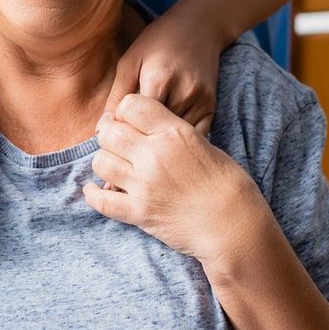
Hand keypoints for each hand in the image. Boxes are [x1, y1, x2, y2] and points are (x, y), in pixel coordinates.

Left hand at [82, 93, 262, 266]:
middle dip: (110, 135)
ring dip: (104, 163)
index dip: (125, 111)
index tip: (129, 121)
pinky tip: (95, 190)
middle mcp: (155, 154)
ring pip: (100, 162)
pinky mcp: (139, 213)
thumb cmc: (227, 183)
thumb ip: (172, 132)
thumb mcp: (203, 144)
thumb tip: (147, 127)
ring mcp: (144, 184)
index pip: (130, 105)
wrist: (234, 225)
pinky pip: (101, 200)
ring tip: (114, 167)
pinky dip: (94, 195)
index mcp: (174, 132)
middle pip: (109, 132)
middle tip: (118, 145)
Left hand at [104, 0, 228, 138]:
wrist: (199, 27)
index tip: (118, 126)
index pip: (136, 121)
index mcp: (158, 79)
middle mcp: (183, 92)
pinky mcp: (211, 107)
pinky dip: (180, 138)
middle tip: (132, 132)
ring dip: (161, 140)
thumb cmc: (158, 41)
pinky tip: (170, 131)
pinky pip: (194, 135)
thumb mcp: (130, 61)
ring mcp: (201, 101)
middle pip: (156, 132)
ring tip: (150, 132)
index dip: (124, 128)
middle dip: (141, 137)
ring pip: (175, 137)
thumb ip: (117, 96)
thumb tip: (102, 130)